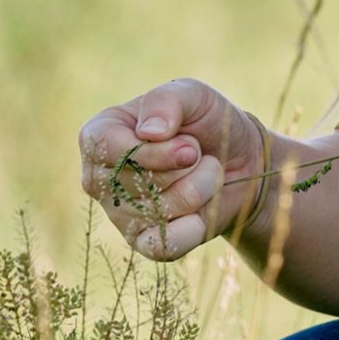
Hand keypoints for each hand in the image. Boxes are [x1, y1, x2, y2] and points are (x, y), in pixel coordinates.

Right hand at [77, 78, 262, 260]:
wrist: (238, 159)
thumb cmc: (205, 121)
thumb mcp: (192, 94)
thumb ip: (167, 100)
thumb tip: (149, 132)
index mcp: (100, 134)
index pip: (107, 146)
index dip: (155, 150)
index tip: (189, 144)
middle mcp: (99, 177)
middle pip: (141, 179)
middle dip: (187, 165)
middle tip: (196, 153)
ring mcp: (118, 213)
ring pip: (162, 210)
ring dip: (201, 188)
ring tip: (204, 174)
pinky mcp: (142, 242)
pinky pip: (163, 245)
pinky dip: (194, 227)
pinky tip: (201, 212)